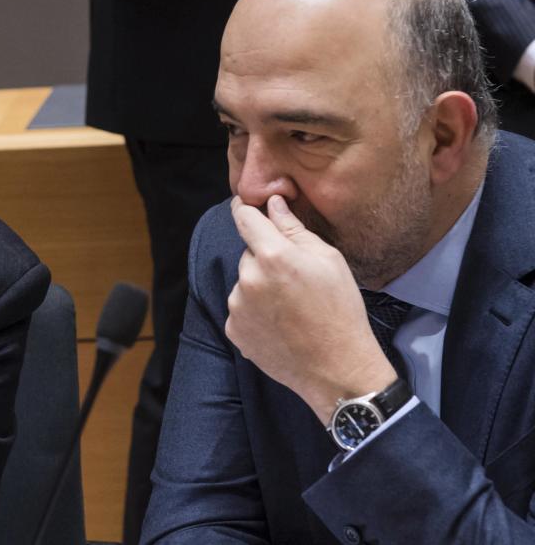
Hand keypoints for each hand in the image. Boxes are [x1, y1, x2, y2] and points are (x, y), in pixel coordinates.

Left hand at [226, 195, 396, 423]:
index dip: (245, 208)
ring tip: (290, 306)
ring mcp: (237, 306)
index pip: (245, 218)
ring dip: (259, 286)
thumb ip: (294, 229)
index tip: (244, 204)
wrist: (336, 369)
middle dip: (265, 258)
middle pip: (248, 254)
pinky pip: (240, 308)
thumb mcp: (328, 261)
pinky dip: (254, 311)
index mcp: (273, 256)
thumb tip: (273, 204)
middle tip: (294, 278)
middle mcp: (248, 278)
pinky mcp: (233, 330)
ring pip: (244, 282)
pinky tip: (280, 323)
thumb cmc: (340, 310)